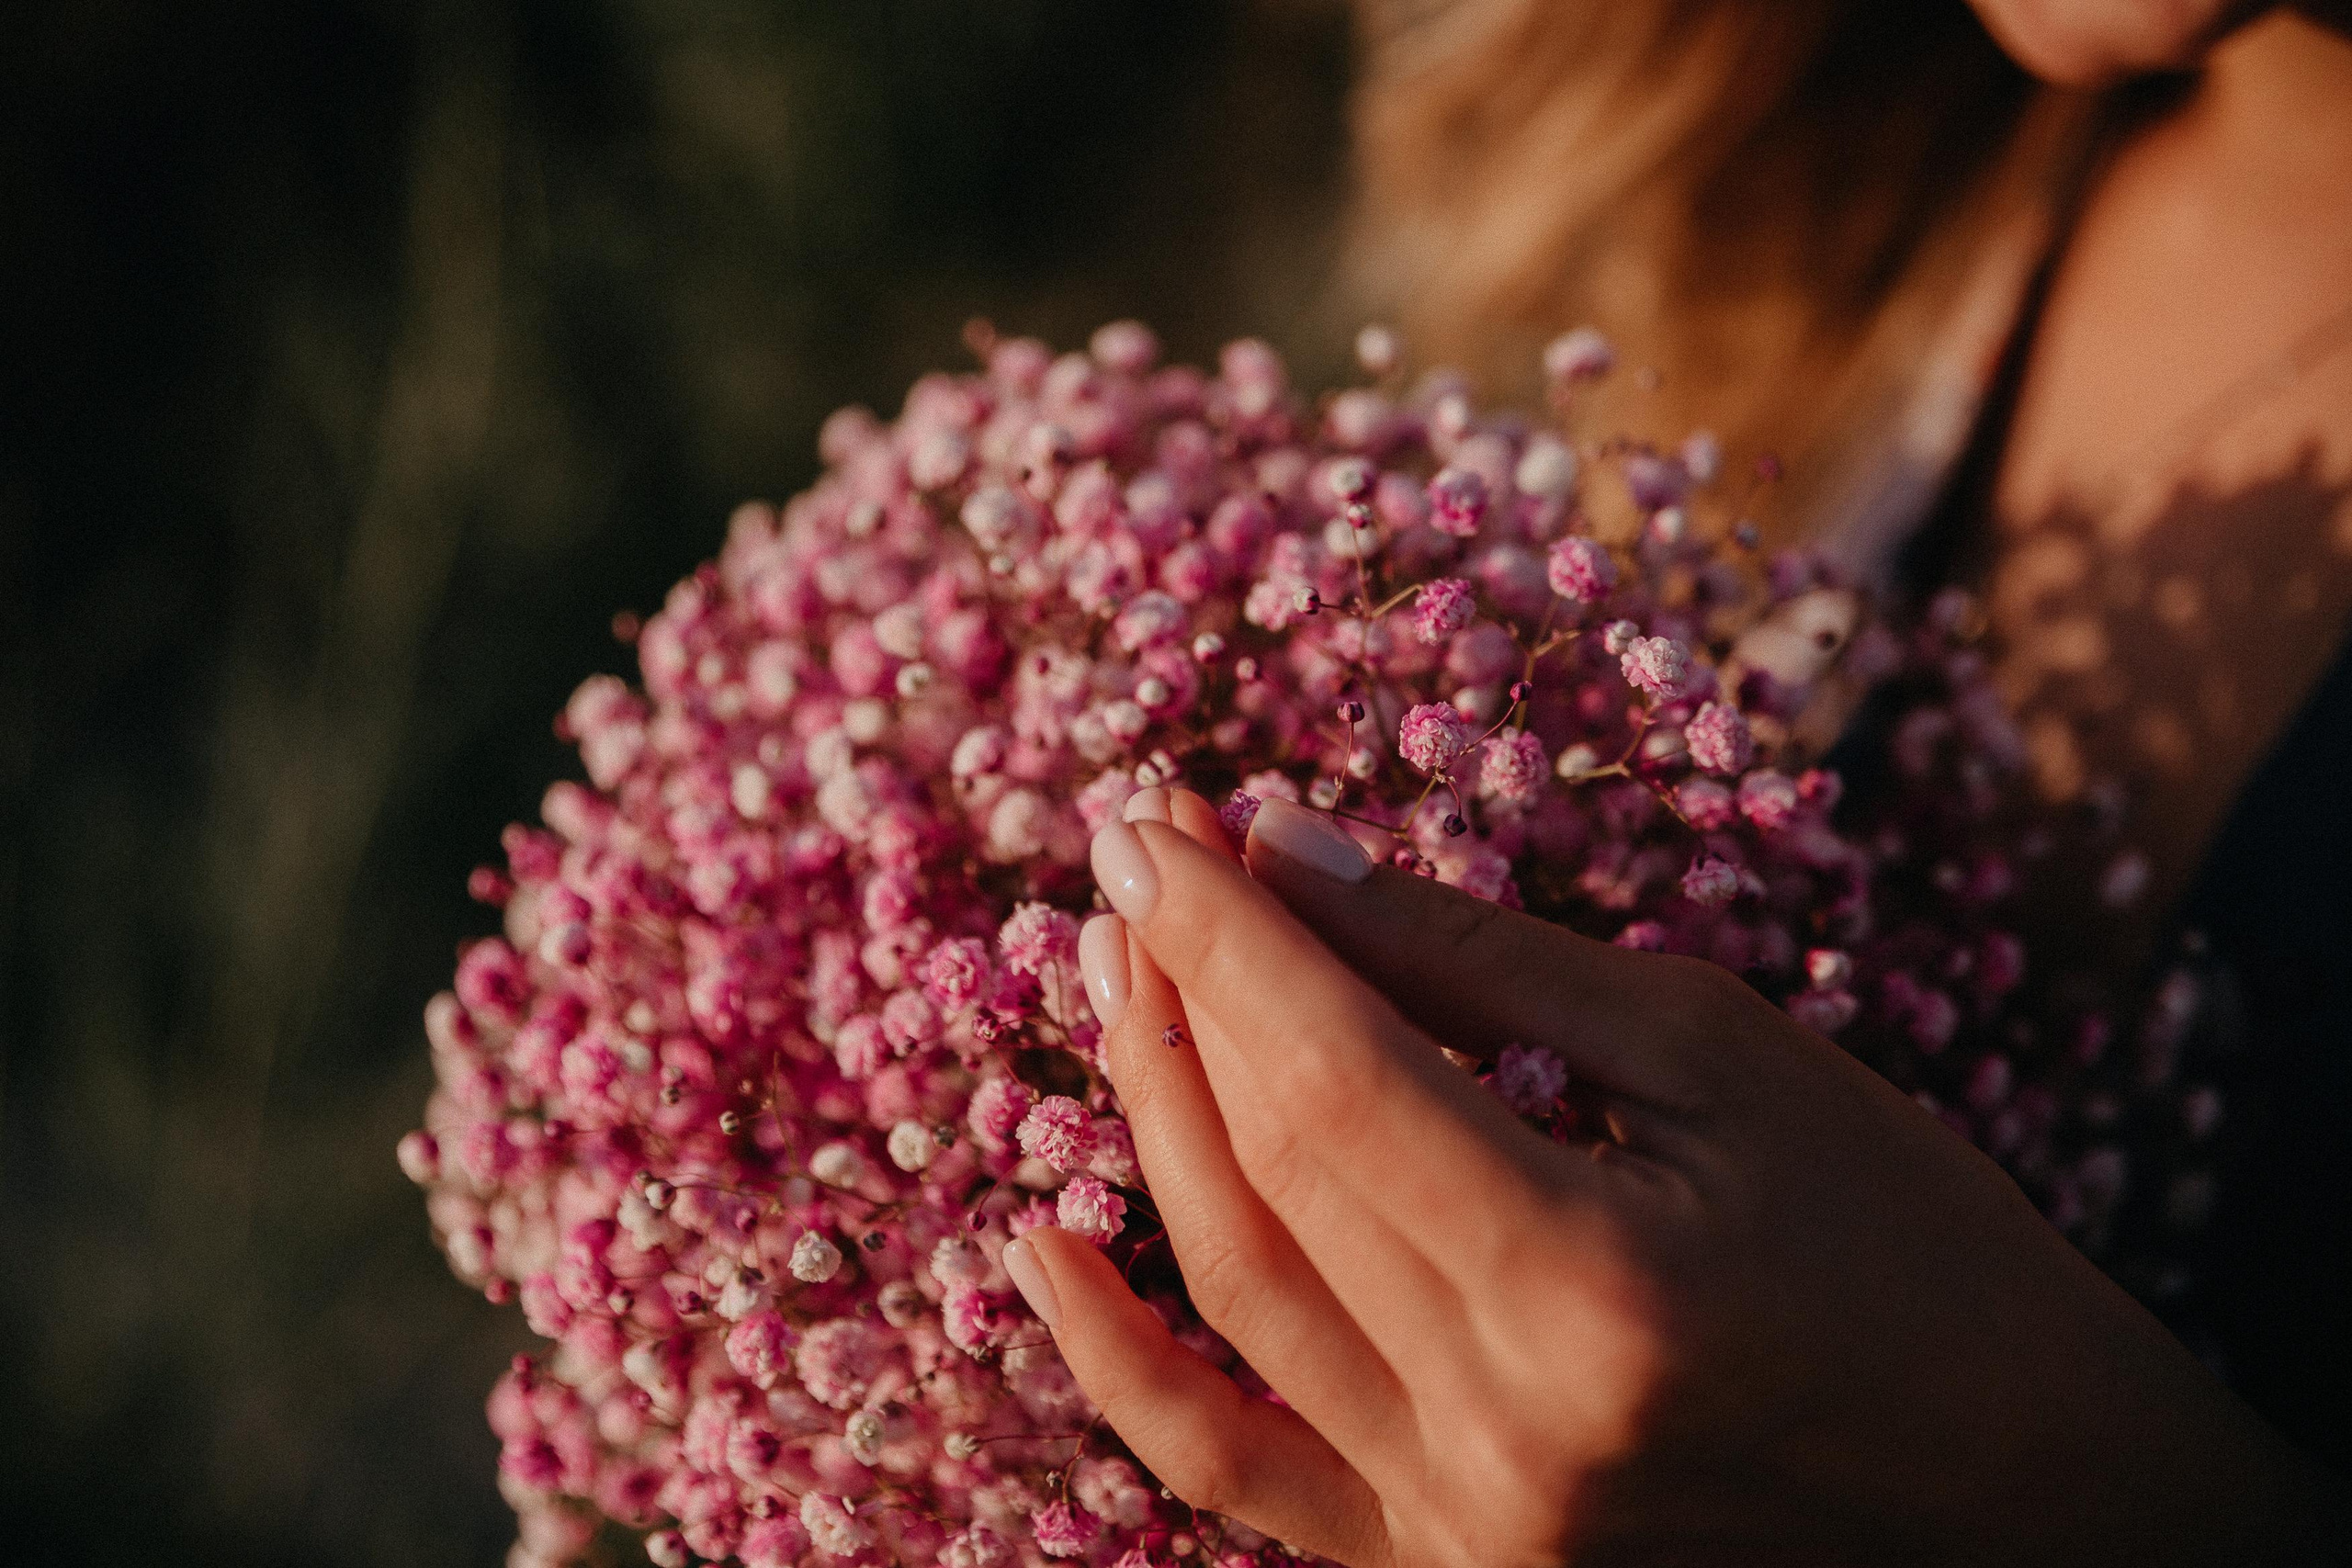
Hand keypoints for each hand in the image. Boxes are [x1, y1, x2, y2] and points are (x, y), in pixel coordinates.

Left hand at [999, 789, 2338, 1566]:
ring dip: (1149, 1113)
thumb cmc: (1917, 1244)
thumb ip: (1484, 963)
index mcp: (1593, 1291)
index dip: (1226, 934)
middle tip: (1142, 859)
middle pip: (1264, 1169)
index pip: (1331, 1077)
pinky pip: (1234, 1467)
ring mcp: (1461, 1526)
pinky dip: (1121, 1363)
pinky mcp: (1443, 1562)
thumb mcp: (1724, 1055)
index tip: (1153, 816)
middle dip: (1183, 989)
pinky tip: (1037, 1251)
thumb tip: (1286, 849)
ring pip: (1229, 1289)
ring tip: (1119, 974)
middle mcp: (1500, 1434)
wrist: (2031, 1497)